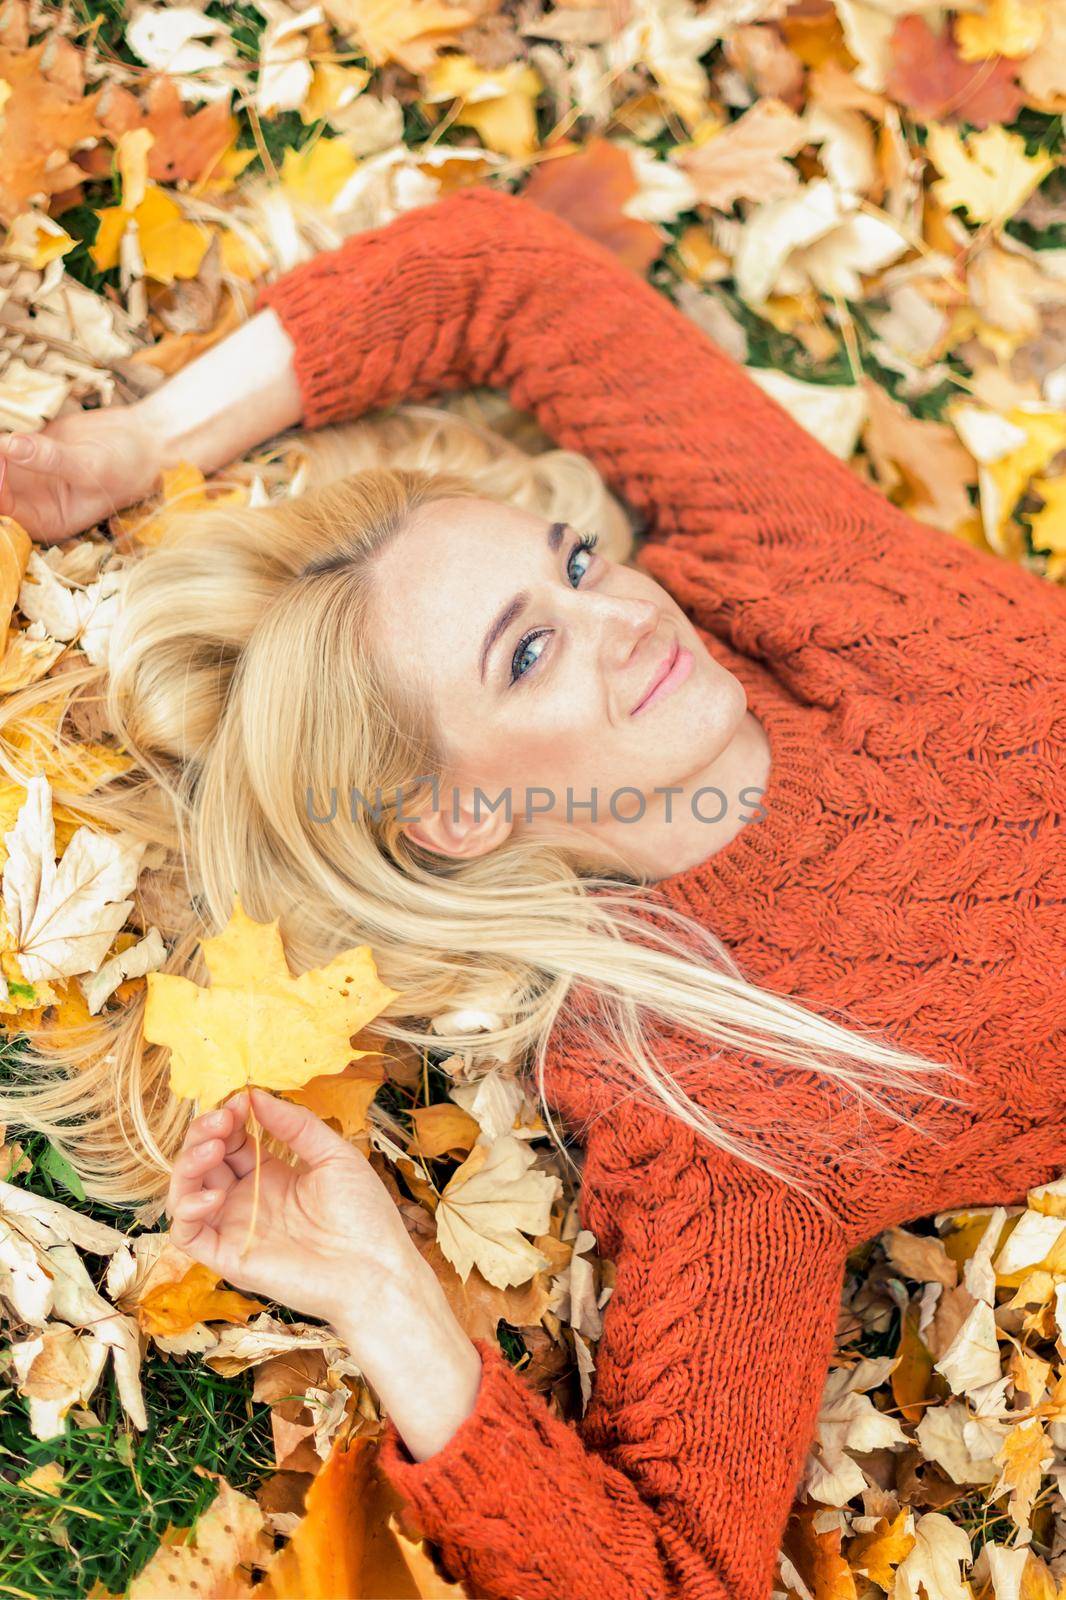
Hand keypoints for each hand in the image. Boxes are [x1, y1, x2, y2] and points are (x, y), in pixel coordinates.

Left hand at [0, 403, 162, 543]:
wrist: (143, 439)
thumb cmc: (127, 466)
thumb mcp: (92, 466)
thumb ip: (51, 459)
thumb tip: (10, 446)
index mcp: (48, 520)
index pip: (6, 510)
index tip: (3, 456)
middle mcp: (32, 501)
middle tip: (2, 442)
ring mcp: (28, 474)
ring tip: (6, 435)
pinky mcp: (28, 447)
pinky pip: (4, 443)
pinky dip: (5, 433)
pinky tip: (9, 425)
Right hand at [166, 1087, 427, 1334]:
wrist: (376, 1271)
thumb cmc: (364, 1215)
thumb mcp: (334, 1155)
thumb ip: (296, 1125)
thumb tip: (257, 1095)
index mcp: (271, 1174)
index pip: (231, 1140)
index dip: (229, 1118)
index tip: (240, 1100)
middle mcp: (246, 1199)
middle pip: (204, 1160)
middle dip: (204, 1133)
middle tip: (222, 1119)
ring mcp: (234, 1228)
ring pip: (186, 1192)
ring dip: (189, 1164)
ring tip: (212, 1148)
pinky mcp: (228, 1257)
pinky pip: (187, 1234)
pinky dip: (188, 1209)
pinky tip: (214, 1195)